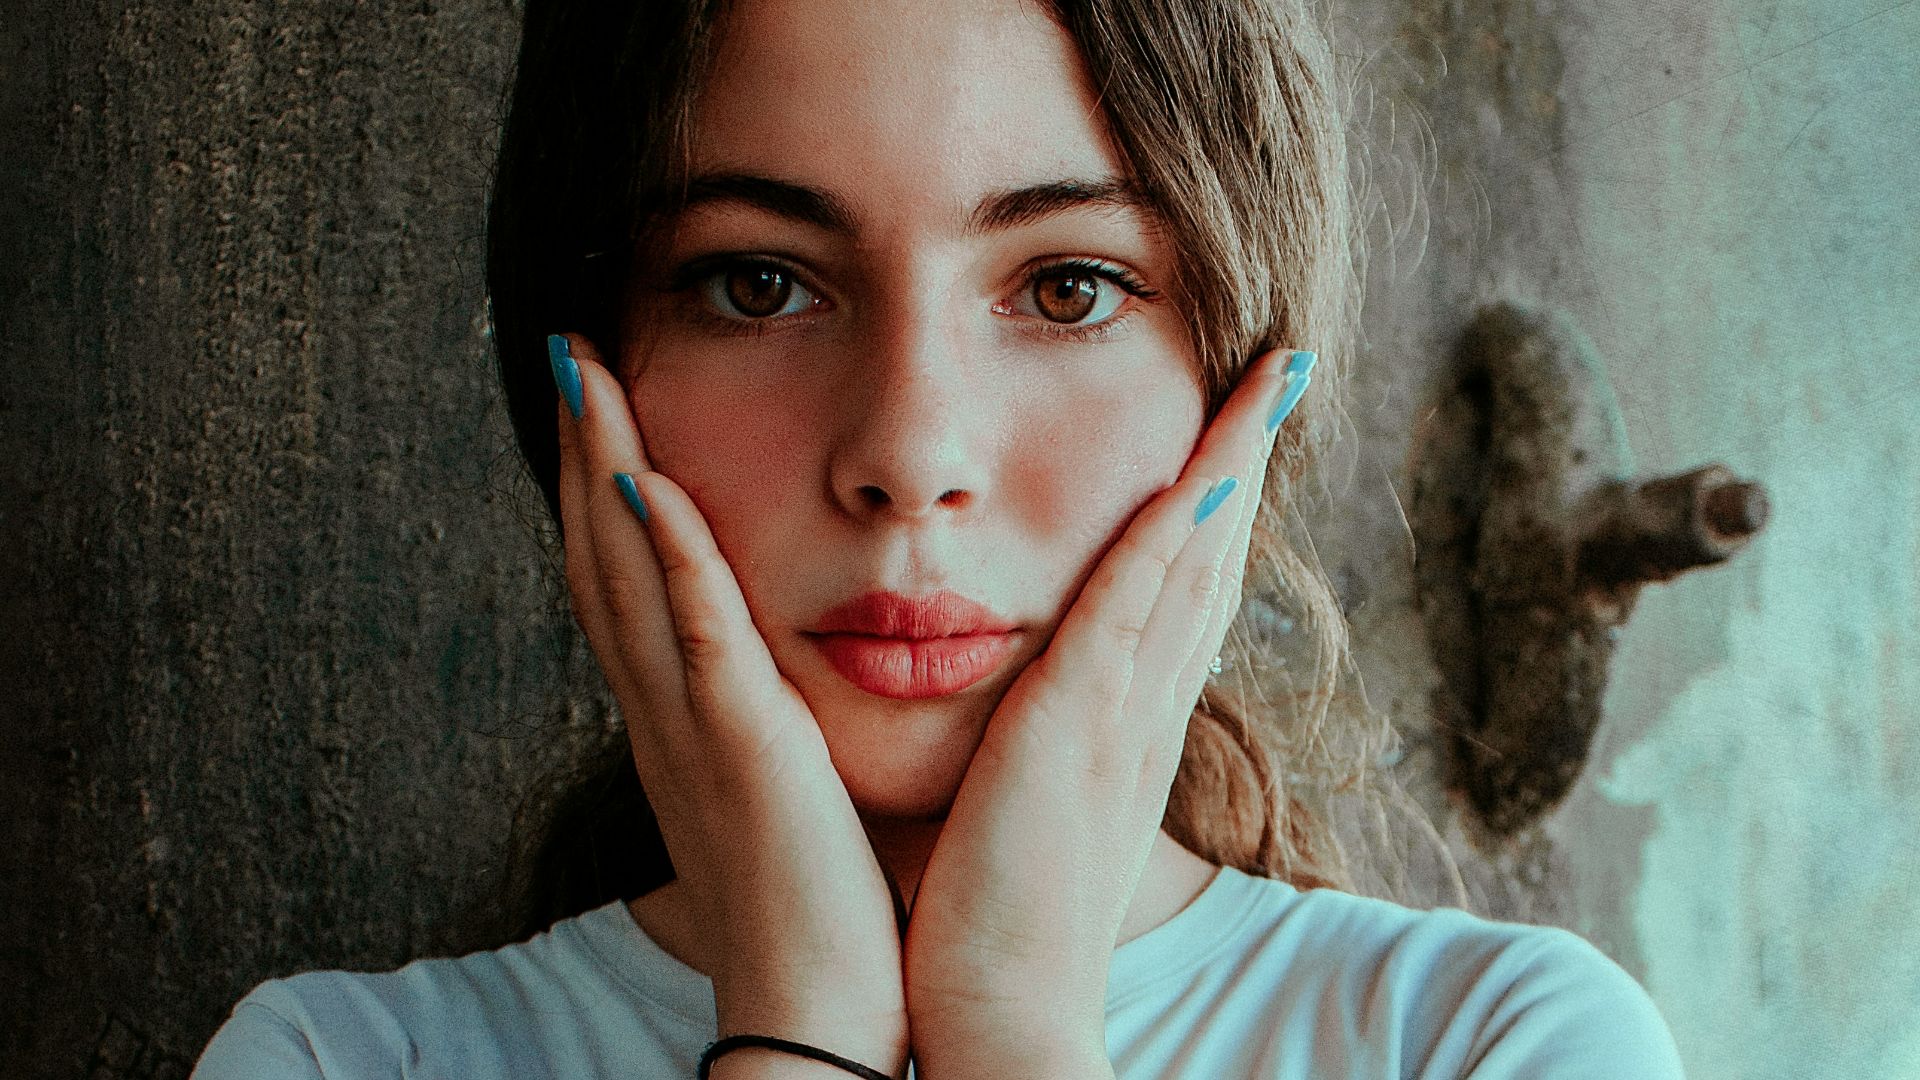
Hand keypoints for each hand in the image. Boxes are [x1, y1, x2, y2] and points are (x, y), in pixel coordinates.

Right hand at [549, 334, 908, 1074]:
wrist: (819, 1004)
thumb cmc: (817, 898)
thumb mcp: (777, 784)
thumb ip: (764, 713)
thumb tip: (775, 664)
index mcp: (677, 718)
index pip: (622, 578)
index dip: (597, 484)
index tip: (595, 397)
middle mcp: (662, 712)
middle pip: (599, 556)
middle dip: (578, 449)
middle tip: (567, 350)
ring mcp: (693, 728)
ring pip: (626, 576)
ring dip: (600, 469)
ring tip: (585, 373)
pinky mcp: (742, 750)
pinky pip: (695, 638)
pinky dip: (667, 556)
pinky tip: (651, 478)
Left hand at [902, 348, 1309, 1076]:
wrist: (999, 1016)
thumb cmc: (993, 914)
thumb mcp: (1026, 804)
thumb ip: (1038, 741)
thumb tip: (1025, 696)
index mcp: (1124, 725)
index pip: (1181, 591)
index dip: (1212, 504)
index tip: (1230, 427)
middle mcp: (1142, 711)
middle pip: (1211, 560)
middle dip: (1245, 458)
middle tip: (1278, 371)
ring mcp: (1118, 719)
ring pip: (1191, 565)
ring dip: (1229, 464)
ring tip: (1264, 379)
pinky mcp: (1076, 734)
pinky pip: (1131, 613)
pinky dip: (1169, 537)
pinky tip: (1195, 469)